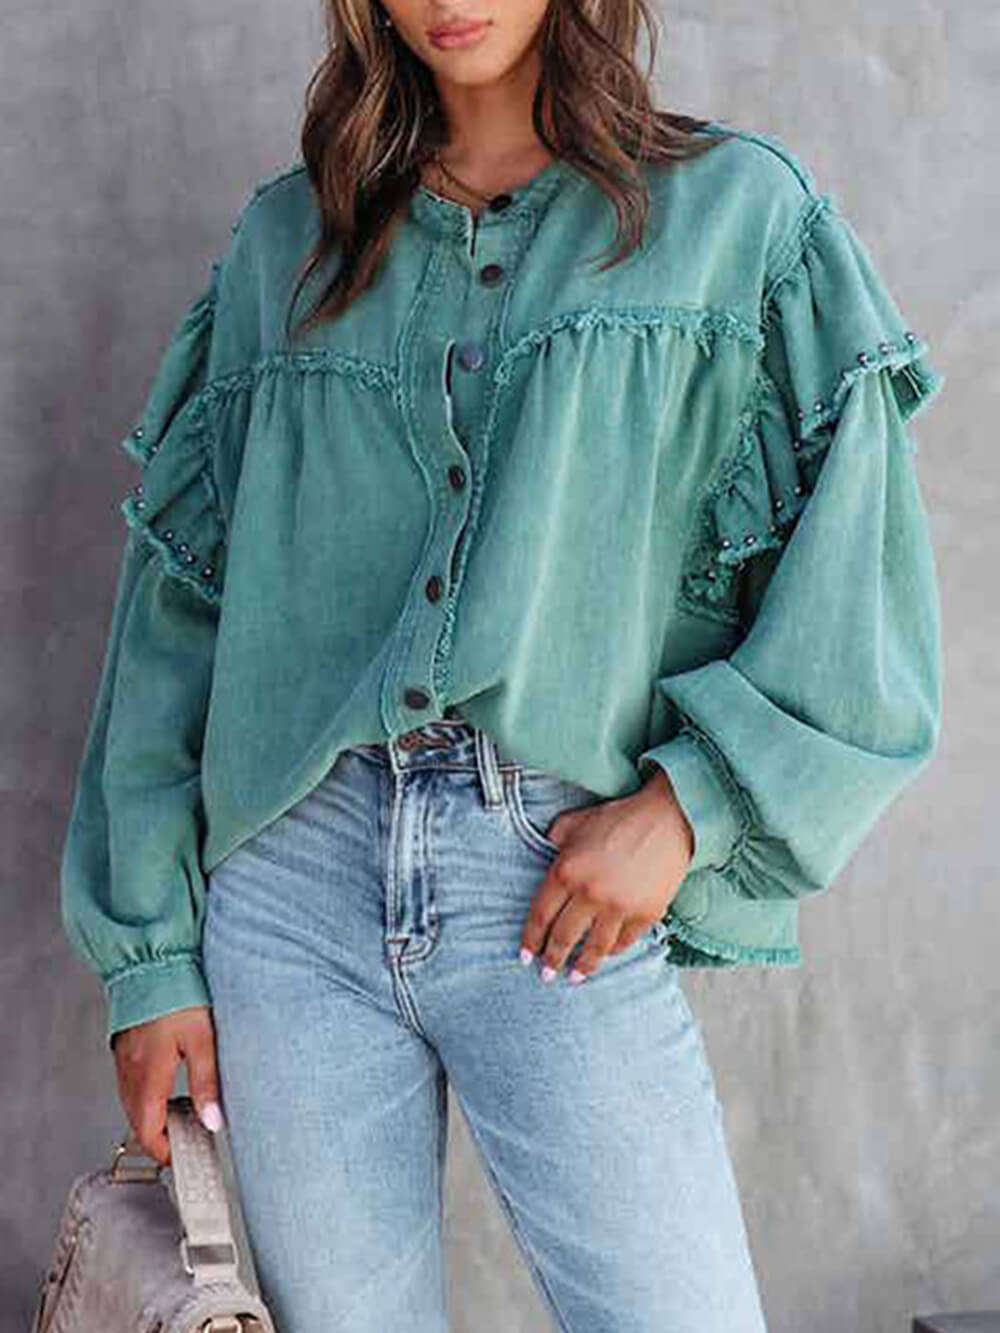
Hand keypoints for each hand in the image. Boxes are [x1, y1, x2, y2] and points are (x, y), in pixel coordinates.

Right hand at [111, 1005, 224, 1166]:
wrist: (152, 963)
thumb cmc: (177, 994)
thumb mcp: (202, 1040)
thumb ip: (207, 1082)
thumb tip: (213, 1120)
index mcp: (148, 1076)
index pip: (148, 1130)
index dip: (164, 1150)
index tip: (181, 1156)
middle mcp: (130, 1071)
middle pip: (138, 1121)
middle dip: (159, 1137)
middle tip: (186, 1140)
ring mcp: (124, 1059)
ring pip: (132, 1103)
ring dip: (152, 1116)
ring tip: (182, 1117)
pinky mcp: (125, 1047)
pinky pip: (130, 1084)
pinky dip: (146, 1096)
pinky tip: (166, 1089)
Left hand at [518, 765, 693, 982]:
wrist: (666, 819)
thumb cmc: (618, 818)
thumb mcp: (574, 822)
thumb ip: (554, 838)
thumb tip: (545, 850)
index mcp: (566, 871)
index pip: (541, 916)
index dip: (531, 939)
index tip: (525, 956)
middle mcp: (589, 894)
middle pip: (563, 937)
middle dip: (552, 960)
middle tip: (546, 974)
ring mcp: (618, 907)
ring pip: (594, 947)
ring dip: (582, 966)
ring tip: (575, 977)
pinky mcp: (645, 914)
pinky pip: (624, 941)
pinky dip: (613, 951)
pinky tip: (606, 955)